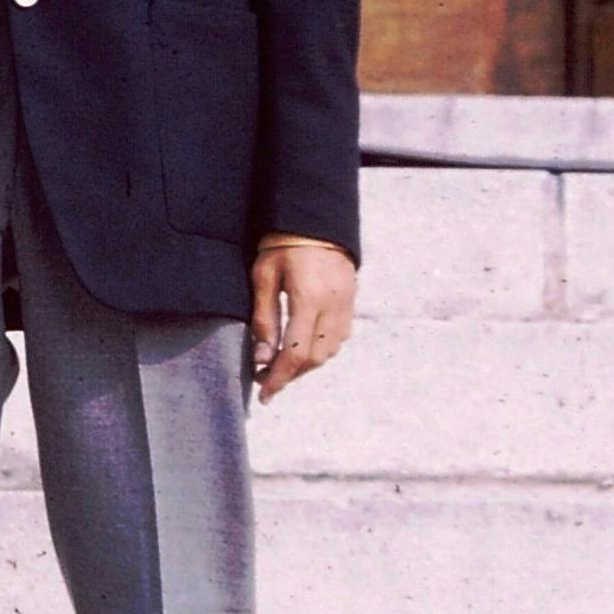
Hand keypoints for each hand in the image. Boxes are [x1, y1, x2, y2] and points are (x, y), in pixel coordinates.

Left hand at [250, 239, 356, 402]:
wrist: (315, 220)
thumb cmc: (281, 246)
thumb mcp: (263, 277)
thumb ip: (264, 319)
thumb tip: (262, 358)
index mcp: (309, 300)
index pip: (295, 354)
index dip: (279, 379)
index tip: (264, 394)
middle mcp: (333, 307)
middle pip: (315, 358)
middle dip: (291, 375)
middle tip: (267, 380)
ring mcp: (346, 305)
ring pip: (330, 351)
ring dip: (306, 364)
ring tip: (282, 364)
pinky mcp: (351, 301)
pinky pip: (339, 337)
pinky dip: (320, 349)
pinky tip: (303, 346)